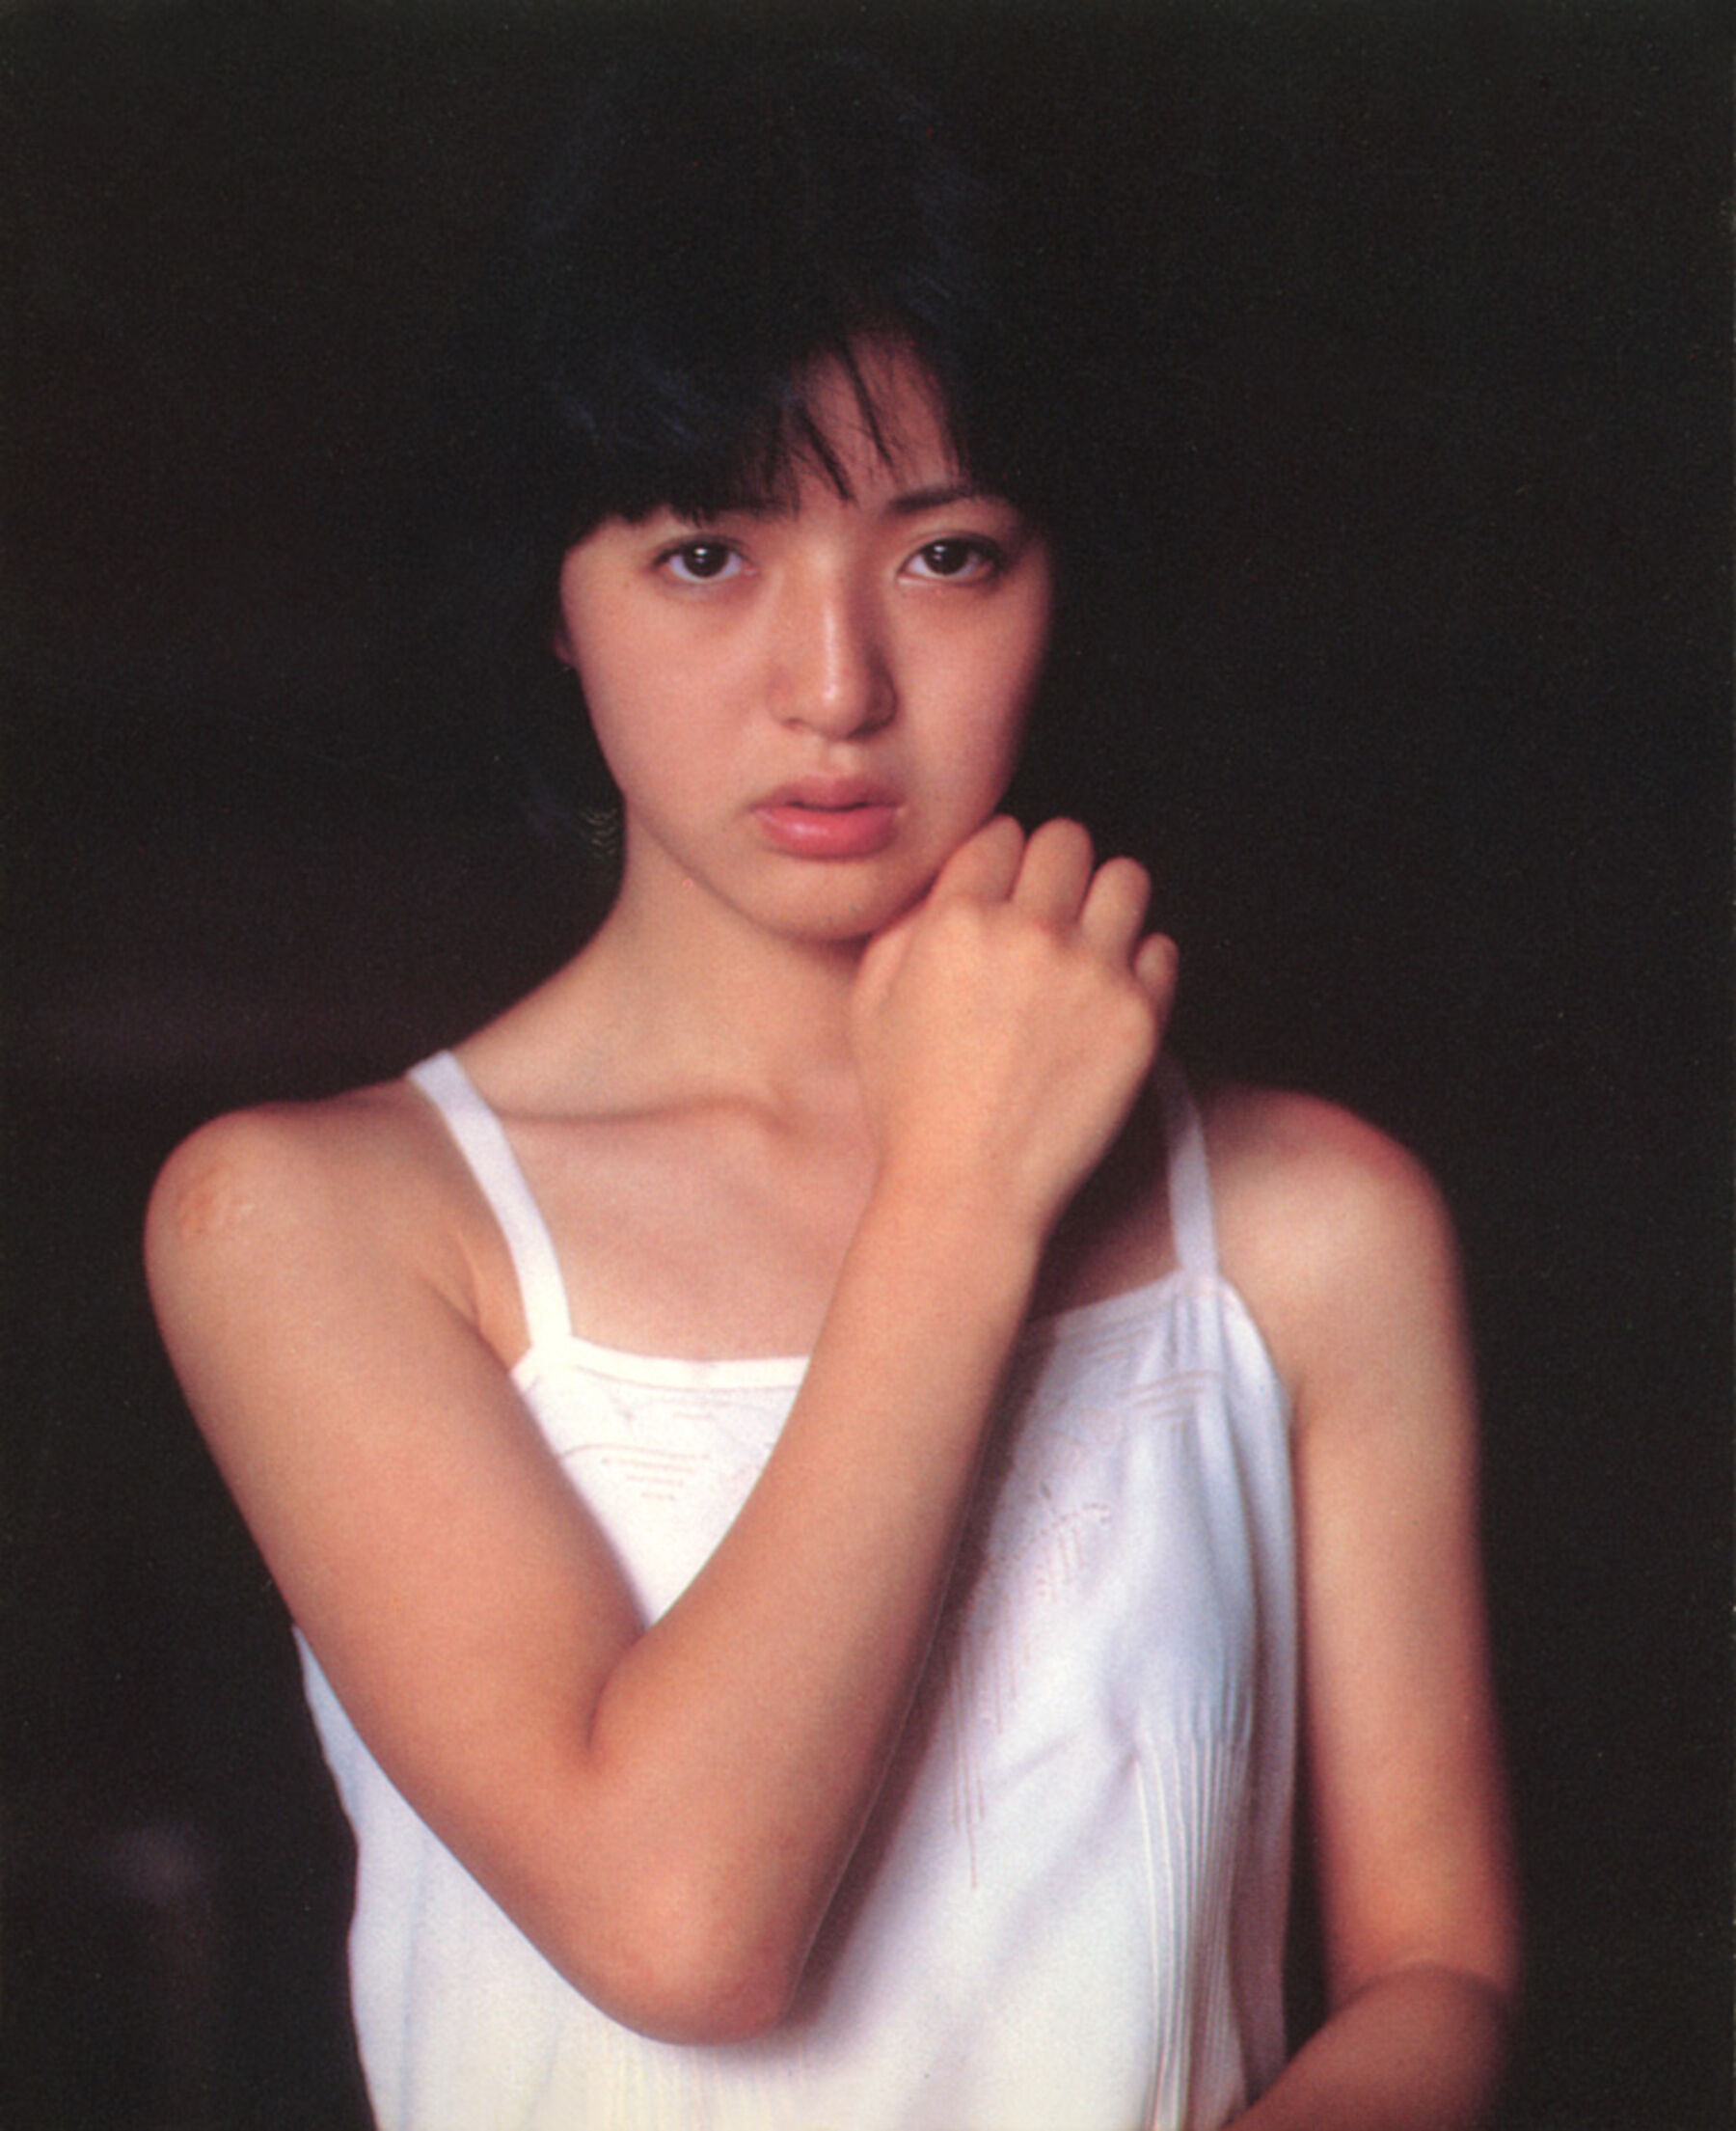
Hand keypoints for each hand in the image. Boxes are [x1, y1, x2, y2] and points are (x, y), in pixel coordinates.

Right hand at [850, 818, 1176, 1240]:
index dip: (997, 862)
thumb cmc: (911, 1106)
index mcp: (956, 921)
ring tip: (1086, 940)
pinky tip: (1107, 993)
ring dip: (1104, 900)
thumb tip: (950, 881)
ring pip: (1125, 878)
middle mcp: (1030, 933)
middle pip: (1066, 841)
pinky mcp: (1139, 1017)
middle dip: (1053, 868)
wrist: (969, 1191)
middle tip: (1044, 911)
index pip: (1000, 835)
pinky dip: (1138, 961)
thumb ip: (905, 925)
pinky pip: (1161, 949)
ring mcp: (1092, 972)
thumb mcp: (871, 1003)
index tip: (999, 892)